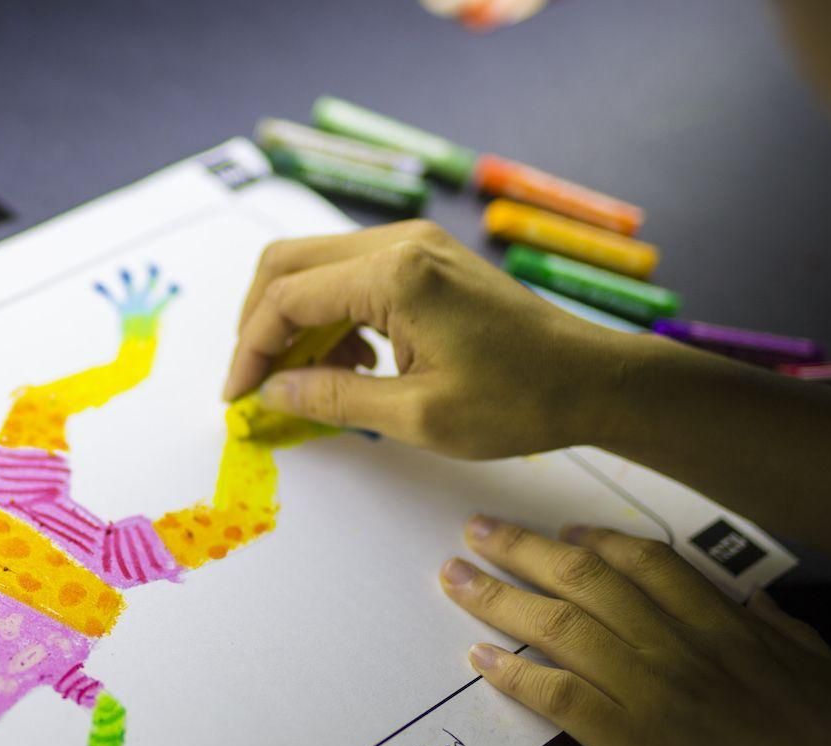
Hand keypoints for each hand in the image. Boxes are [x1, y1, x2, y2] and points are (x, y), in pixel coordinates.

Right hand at [224, 221, 640, 459]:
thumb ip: (334, 398)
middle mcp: (400, 243)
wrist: (592, 380)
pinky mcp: (427, 259)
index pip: (286, 299)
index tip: (238, 397)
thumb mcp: (417, 416)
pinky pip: (353, 276)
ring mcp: (415, 244)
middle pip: (288, 264)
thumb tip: (272, 393)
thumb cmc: (518, 400)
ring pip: (316, 266)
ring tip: (307, 383)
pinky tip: (350, 365)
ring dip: (296, 322)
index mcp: (394, 275)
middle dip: (258, 325)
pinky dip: (331, 316)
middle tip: (254, 381)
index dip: (250, 350)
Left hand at [437, 515, 830, 745]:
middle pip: (585, 580)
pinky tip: (478, 657)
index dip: (596, 542)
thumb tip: (756, 607)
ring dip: (498, 597)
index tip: (562, 531)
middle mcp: (678, 645)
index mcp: (726, 625)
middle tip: (477, 529)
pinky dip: (512, 673)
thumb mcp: (825, 671)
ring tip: (454, 577)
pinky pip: (555, 695)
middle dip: (523, 549)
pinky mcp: (627, 743)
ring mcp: (649, 691)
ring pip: (558, 626)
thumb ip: (782, 633)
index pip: (647, 563)